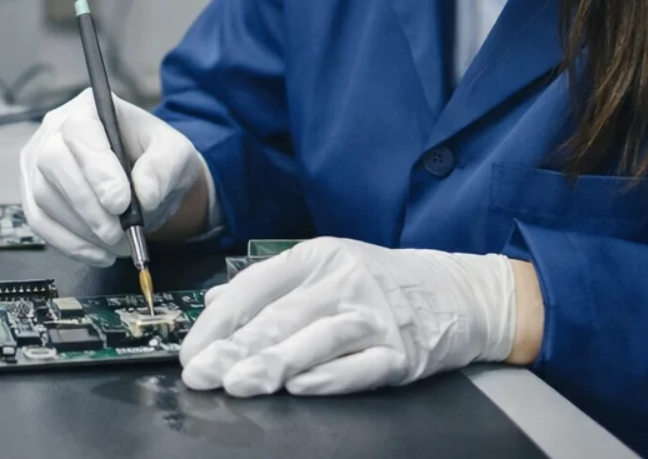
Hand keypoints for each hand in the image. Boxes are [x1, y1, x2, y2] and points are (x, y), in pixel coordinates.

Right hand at [18, 88, 208, 265]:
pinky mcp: (32, 194)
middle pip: (53, 163)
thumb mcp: (174, 153)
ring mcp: (36, 162)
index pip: (80, 132)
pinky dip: (70, 244)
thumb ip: (163, 167)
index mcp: (89, 109)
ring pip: (44, 197)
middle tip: (119, 232)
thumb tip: (145, 196)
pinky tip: (99, 253)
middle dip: (88, 206)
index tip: (121, 203)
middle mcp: (53, 130)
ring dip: (82, 229)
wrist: (144, 179)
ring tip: (118, 243)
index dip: (97, 169)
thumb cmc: (154, 157)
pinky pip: (40, 222)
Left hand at [180, 237, 516, 396]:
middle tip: (203, 374)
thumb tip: (212, 303)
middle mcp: (343, 281)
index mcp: (316, 258)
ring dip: (274, 364)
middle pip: (281, 317)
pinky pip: (362, 366)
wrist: (457, 291)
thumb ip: (268, 286)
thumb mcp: (323, 268)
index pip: (255, 287)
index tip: (190, 351)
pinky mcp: (402, 351)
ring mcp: (375, 316)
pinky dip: (330, 377)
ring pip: (316, 339)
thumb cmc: (380, 282)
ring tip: (239, 385)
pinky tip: (300, 388)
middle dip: (236, 349)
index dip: (217, 321)